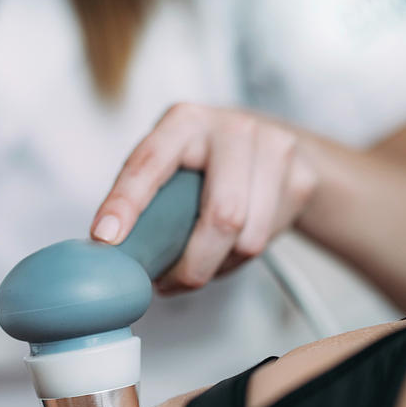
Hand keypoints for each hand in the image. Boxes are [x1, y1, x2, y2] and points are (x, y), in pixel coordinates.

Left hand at [91, 103, 318, 292]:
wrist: (272, 148)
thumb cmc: (204, 164)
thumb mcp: (168, 164)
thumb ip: (142, 199)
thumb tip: (105, 250)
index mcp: (184, 122)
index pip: (149, 164)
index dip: (126, 204)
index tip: (106, 239)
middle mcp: (232, 128)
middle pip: (221, 215)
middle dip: (191, 265)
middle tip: (167, 284)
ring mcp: (275, 150)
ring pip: (246, 238)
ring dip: (214, 267)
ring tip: (195, 265)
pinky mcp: (300, 179)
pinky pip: (264, 243)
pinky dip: (236, 262)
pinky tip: (224, 251)